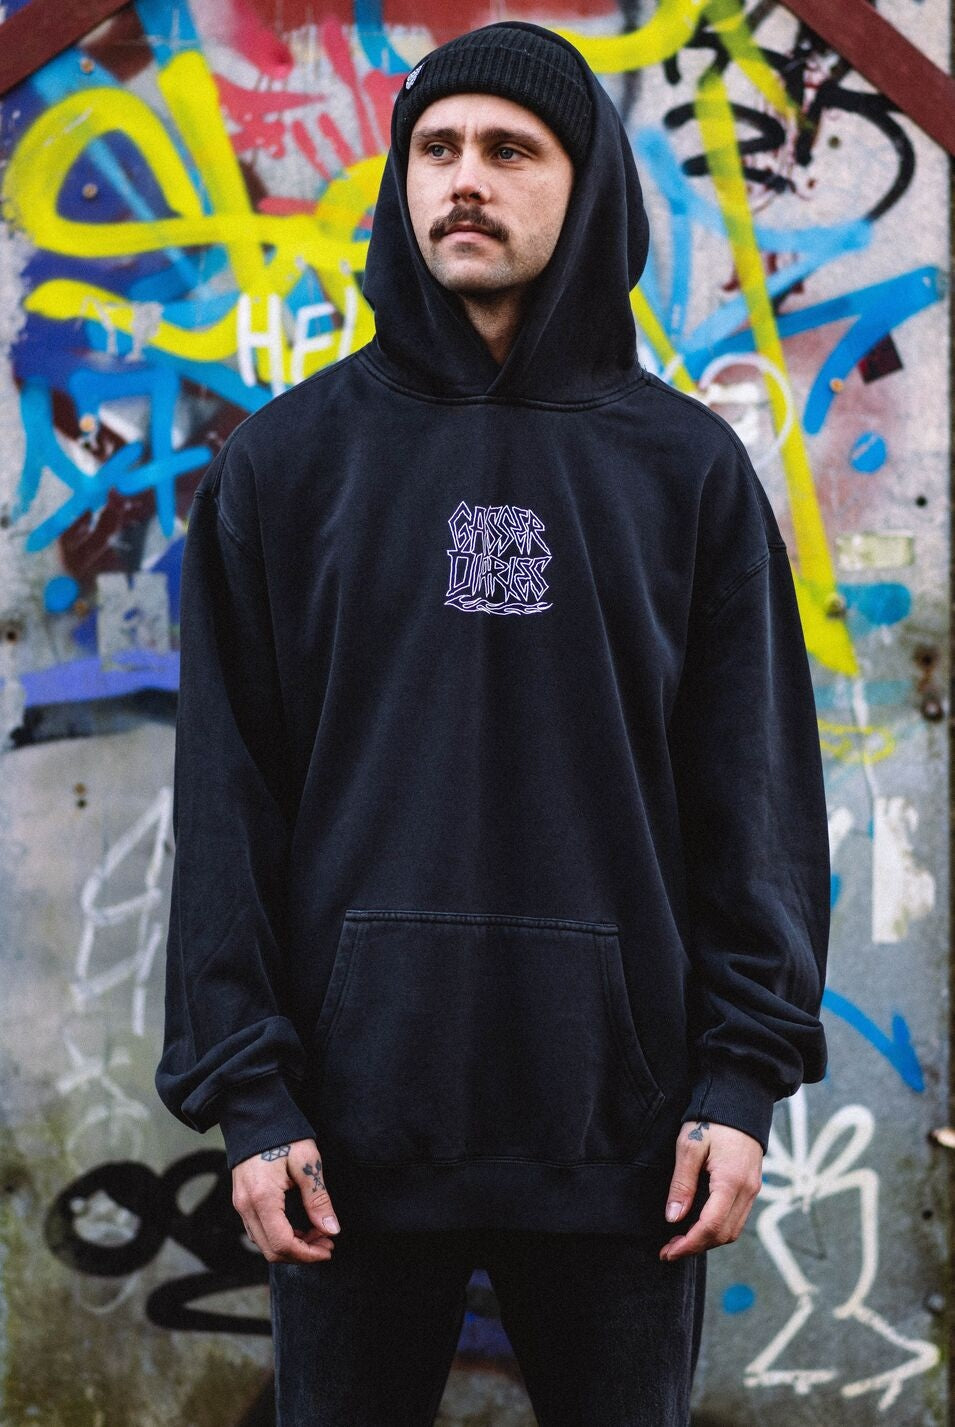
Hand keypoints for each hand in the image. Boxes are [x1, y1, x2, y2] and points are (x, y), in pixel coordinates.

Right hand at [232, 1138, 340, 1263]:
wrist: (255, 1116)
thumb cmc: (283, 1135)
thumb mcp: (307, 1162)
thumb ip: (318, 1199)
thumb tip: (331, 1230)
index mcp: (262, 1198)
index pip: (282, 1244)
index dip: (308, 1254)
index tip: (329, 1248)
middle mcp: (246, 1206)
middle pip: (272, 1251)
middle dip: (302, 1253)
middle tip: (327, 1242)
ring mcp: (241, 1205)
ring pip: (264, 1243)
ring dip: (291, 1246)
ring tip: (317, 1233)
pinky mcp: (242, 1201)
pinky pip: (259, 1230)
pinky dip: (279, 1236)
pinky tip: (299, 1227)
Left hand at [659, 1119, 762, 1261]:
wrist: (740, 1098)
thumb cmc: (711, 1118)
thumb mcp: (689, 1146)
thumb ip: (682, 1183)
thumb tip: (673, 1218)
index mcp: (731, 1182)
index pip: (711, 1227)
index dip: (689, 1244)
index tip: (667, 1252)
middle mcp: (748, 1190)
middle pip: (724, 1234)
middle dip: (696, 1246)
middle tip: (669, 1249)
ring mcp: (753, 1189)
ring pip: (733, 1229)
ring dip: (707, 1239)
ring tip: (680, 1239)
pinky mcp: (752, 1185)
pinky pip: (737, 1217)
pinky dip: (718, 1227)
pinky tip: (698, 1223)